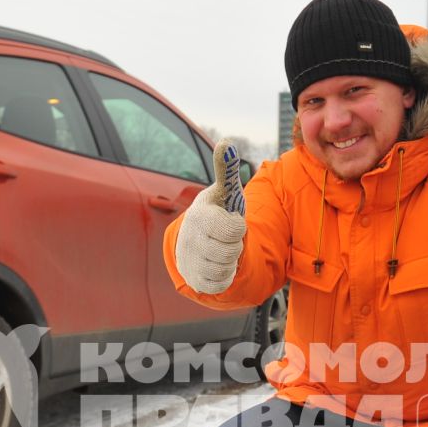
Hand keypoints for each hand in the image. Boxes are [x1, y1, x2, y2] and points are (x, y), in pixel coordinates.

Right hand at [174, 140, 247, 293]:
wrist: (197, 241)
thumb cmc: (217, 212)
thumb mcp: (224, 192)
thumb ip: (226, 170)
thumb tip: (225, 143)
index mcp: (200, 216)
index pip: (234, 230)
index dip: (237, 227)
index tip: (228, 221)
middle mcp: (190, 239)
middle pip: (231, 251)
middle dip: (234, 245)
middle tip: (225, 237)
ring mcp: (190, 261)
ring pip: (225, 268)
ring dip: (230, 260)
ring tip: (221, 249)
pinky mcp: (194, 280)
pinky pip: (220, 283)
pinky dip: (225, 276)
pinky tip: (217, 265)